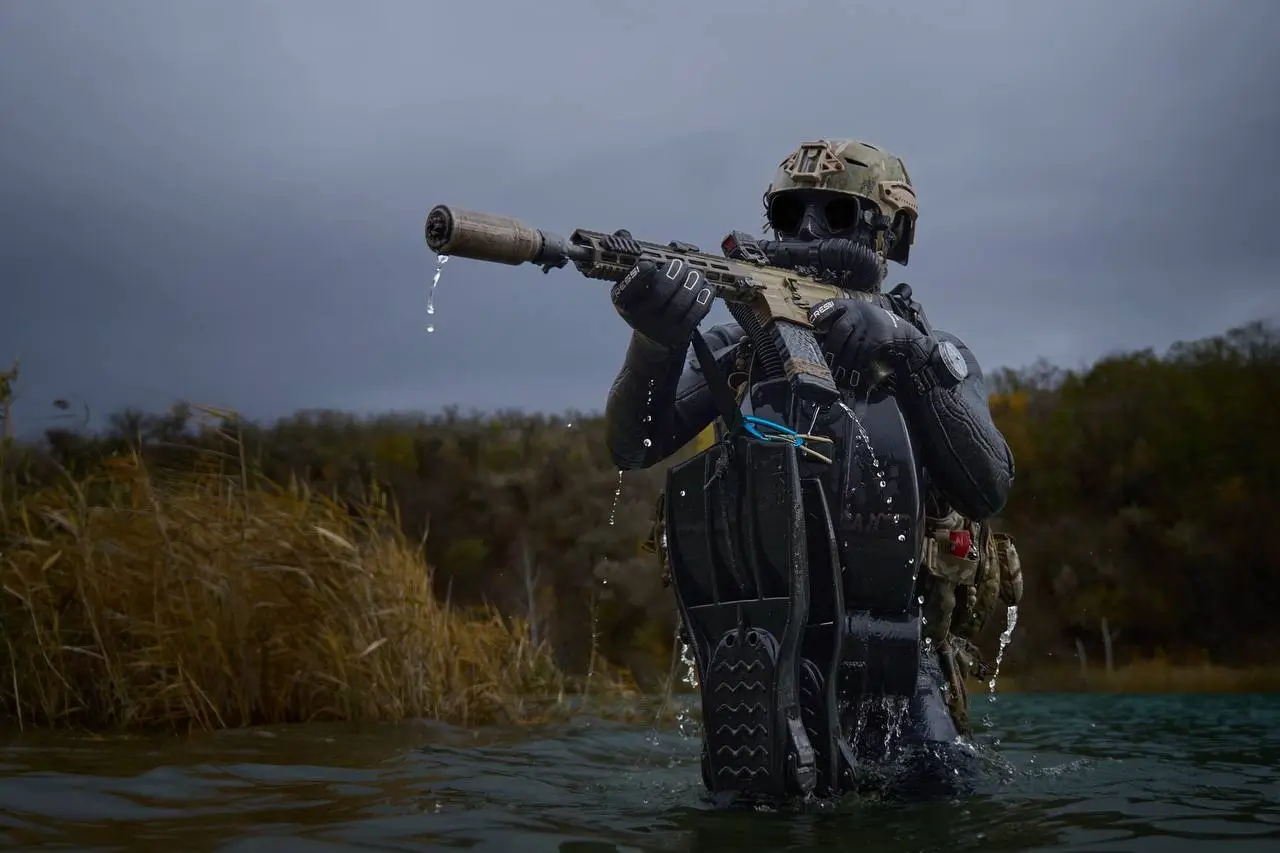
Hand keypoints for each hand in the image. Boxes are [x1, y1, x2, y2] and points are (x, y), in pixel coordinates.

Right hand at [611, 257, 713, 347]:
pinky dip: (704, 296)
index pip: (628, 287)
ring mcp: (661, 329)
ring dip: (693, 283)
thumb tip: (622, 234)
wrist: (655, 334)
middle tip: (681, 264)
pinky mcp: (680, 335)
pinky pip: (696, 313)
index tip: (650, 263)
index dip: (640, 274)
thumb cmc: (644, 299)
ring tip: (697, 273)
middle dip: (674, 274)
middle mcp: (640, 318)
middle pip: (660, 294)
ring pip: (681, 303)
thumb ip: (630, 257)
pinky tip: (706, 287)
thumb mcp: (631, 282)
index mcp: (624, 301)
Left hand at [808, 298, 926, 386]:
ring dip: (842, 360)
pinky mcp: (877, 339)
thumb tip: (820, 335)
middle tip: (826, 358)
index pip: (832, 305)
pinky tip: (851, 372)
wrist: (902, 331)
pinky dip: (855, 365)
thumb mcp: (860, 315)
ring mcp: (869, 325)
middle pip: (840, 329)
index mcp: (852, 305)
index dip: (820, 312)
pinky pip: (862, 354)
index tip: (811, 320)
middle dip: (831, 346)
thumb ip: (843, 319)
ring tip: (836, 370)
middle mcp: (859, 313)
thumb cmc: (874, 325)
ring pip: (850, 345)